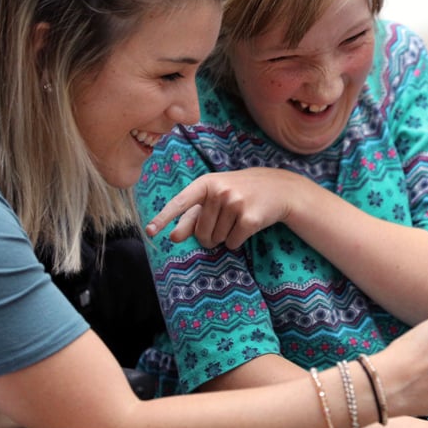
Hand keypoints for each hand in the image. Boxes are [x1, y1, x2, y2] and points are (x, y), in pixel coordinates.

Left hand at [144, 168, 305, 248]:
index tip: (150, 232)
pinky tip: (247, 226)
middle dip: (209, 236)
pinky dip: (237, 241)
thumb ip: (191, 216)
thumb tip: (173, 236)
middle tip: (224, 221)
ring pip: (217, 240)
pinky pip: (232, 243)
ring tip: (237, 219)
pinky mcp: (250, 219)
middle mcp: (219, 191)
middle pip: (201, 232)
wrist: (278, 188)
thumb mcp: (214, 197)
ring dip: (225, 237)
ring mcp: (236, 203)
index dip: (163, 218)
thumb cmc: (239, 192)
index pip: (180, 203)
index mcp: (206, 183)